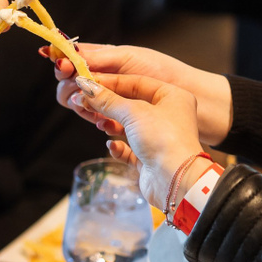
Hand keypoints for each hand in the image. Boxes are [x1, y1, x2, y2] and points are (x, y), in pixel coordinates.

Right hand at [62, 74, 206, 210]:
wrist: (176, 180)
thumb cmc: (165, 140)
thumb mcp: (133, 113)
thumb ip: (108, 101)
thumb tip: (88, 88)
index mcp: (173, 97)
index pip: (137, 82)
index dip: (111, 82)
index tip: (89, 81)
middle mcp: (169, 115)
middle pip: (131, 104)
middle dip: (108, 104)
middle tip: (86, 101)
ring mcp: (160, 138)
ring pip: (129, 126)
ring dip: (111, 124)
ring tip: (98, 123)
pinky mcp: (151, 158)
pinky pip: (130, 148)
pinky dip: (119, 146)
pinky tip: (112, 145)